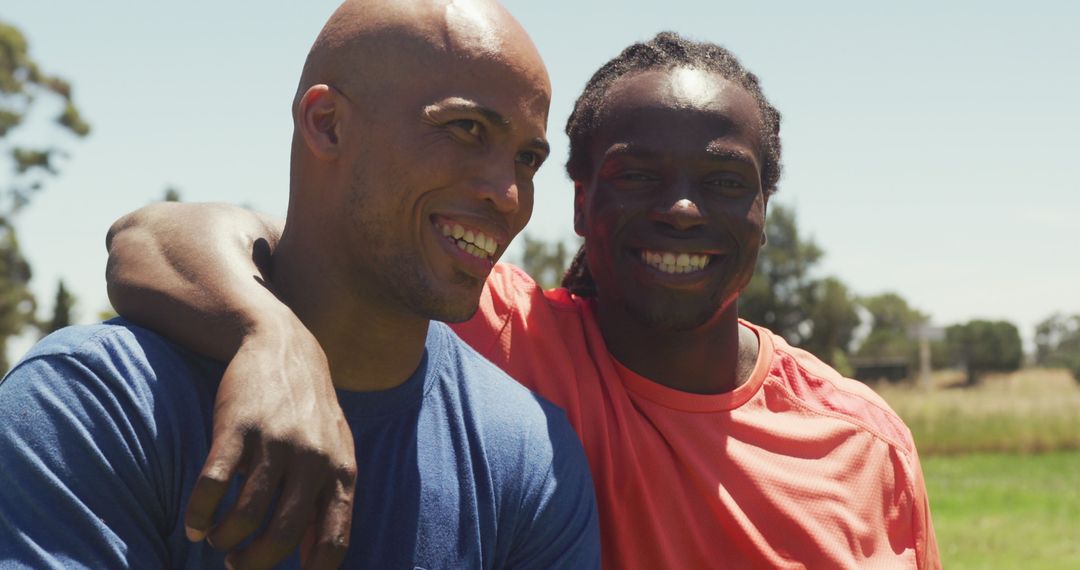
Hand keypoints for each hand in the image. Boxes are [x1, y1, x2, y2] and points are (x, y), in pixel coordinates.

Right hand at [184, 322, 356, 568]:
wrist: (280, 343)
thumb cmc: (308, 408)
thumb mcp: (334, 449)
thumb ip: (329, 499)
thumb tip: (317, 558)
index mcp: (340, 470)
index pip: (334, 539)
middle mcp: (312, 459)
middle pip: (283, 535)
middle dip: (256, 563)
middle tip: (237, 565)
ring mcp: (275, 442)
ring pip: (247, 514)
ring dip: (226, 539)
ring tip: (217, 541)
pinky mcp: (237, 427)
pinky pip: (214, 484)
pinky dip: (201, 513)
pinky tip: (195, 523)